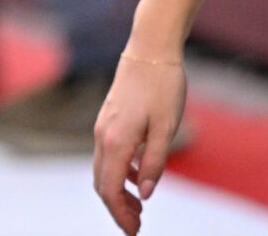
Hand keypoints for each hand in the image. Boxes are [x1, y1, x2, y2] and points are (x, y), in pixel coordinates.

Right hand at [92, 53, 187, 233]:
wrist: (149, 50)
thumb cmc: (163, 87)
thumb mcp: (166, 128)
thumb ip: (154, 163)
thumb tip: (144, 194)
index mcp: (116, 140)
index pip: (109, 188)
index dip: (119, 214)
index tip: (133, 232)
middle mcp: (102, 135)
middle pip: (101, 183)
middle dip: (116, 208)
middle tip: (136, 227)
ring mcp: (102, 126)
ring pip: (101, 169)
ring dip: (116, 192)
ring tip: (139, 208)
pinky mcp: (107, 119)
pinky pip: (106, 154)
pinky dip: (117, 173)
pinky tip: (136, 178)